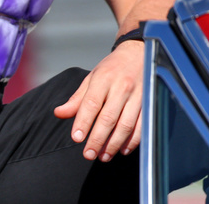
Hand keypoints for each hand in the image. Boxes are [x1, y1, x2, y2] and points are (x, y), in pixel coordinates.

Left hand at [53, 40, 143, 161]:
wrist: (140, 52)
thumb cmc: (112, 68)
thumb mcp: (92, 78)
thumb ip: (77, 98)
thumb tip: (59, 113)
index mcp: (103, 79)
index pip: (91, 103)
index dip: (83, 122)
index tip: (76, 138)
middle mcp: (121, 87)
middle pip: (108, 117)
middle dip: (97, 139)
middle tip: (88, 154)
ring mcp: (138, 95)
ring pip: (125, 124)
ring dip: (114, 144)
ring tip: (103, 156)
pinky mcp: (150, 102)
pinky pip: (142, 126)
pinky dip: (133, 141)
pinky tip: (123, 150)